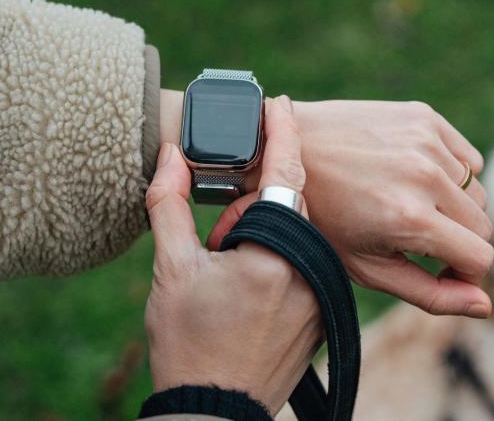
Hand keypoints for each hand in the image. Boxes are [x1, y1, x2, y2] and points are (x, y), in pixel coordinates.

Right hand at [144, 95, 318, 413]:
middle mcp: (313, 268)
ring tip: (229, 254)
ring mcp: (325, 292)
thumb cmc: (189, 343)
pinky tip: (253, 271)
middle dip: (262, 195)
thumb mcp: (172, 269)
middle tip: (222, 211)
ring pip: (304, 234)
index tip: (277, 103)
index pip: (287, 173)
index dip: (281, 133)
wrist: (214, 410)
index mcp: (279, 252)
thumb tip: (170, 155)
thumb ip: (168, 205)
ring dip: (272, 226)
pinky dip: (286, 251)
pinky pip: (310, 261)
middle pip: (296, 205)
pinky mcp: (325, 311)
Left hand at [209, 100, 493, 317]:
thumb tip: (485, 307)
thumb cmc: (322, 218)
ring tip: (406, 205)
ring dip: (452, 206)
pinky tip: (413, 177)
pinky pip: (467, 158)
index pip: (481, 258)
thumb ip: (431, 294)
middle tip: (417, 241)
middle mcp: (425, 176)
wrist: (285, 148)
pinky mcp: (424, 117)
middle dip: (459, 241)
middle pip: (482, 225)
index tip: (439, 271)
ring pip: (476, 191)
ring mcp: (426, 141)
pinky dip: (450, 174)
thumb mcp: (369, 268)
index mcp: (411, 219)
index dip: (463, 273)